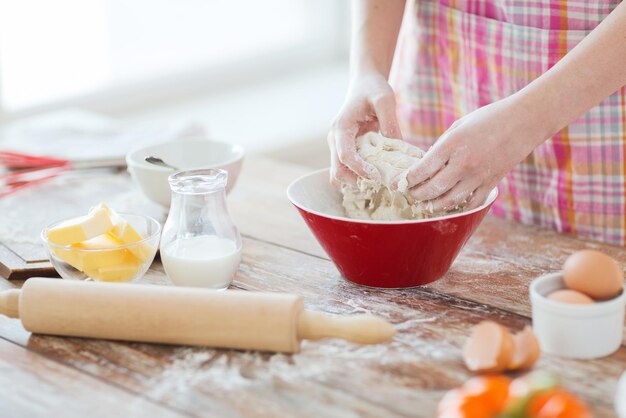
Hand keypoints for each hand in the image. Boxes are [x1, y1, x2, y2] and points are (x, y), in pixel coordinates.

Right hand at [328, 73, 400, 185]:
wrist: (363, 84)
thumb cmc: (373, 89)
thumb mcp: (385, 99)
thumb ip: (389, 122)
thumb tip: (397, 147)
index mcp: (341, 127)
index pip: (345, 155)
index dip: (359, 169)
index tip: (377, 177)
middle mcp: (335, 139)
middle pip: (337, 171)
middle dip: (356, 181)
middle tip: (380, 183)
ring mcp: (337, 146)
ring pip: (338, 174)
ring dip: (355, 182)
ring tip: (378, 181)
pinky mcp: (344, 150)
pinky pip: (346, 170)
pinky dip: (357, 177)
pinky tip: (375, 175)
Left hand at [405, 96, 547, 209]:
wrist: (524, 121)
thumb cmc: (488, 118)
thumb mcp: (458, 126)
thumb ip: (442, 147)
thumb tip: (426, 165)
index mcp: (451, 144)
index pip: (422, 169)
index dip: (407, 179)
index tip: (398, 183)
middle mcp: (463, 163)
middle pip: (432, 189)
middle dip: (416, 195)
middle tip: (409, 195)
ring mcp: (478, 176)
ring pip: (449, 201)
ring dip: (433, 206)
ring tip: (424, 205)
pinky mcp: (491, 183)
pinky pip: (471, 204)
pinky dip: (457, 208)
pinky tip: (448, 208)